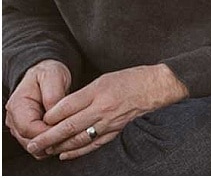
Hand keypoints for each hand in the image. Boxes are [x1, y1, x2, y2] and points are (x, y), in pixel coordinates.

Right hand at [5, 59, 71, 158]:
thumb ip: (53, 96)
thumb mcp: (53, 76)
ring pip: (34, 146)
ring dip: (51, 144)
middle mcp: (15, 118)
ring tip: (70, 136)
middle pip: (29, 141)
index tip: (64, 129)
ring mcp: (20, 126)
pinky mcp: (29, 130)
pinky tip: (65, 137)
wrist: (46, 72)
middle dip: (50, 141)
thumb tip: (54, 114)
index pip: (28, 128)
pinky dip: (51, 144)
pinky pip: (39, 145)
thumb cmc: (48, 73)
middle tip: (71, 136)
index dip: (47, 132)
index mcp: (18, 105)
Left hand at [27, 64, 187, 160]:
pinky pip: (93, 144)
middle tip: (33, 144)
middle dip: (47, 137)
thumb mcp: (103, 79)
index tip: (40, 120)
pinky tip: (65, 154)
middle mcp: (102, 108)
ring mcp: (109, 122)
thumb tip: (62, 109)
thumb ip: (83, 94)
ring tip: (45, 150)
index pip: (66, 107)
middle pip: (68, 126)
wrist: (156, 86)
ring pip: (79, 138)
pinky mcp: (116, 130)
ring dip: (59, 146)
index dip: (50, 116)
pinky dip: (78, 151)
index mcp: (97, 91)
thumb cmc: (130, 79)